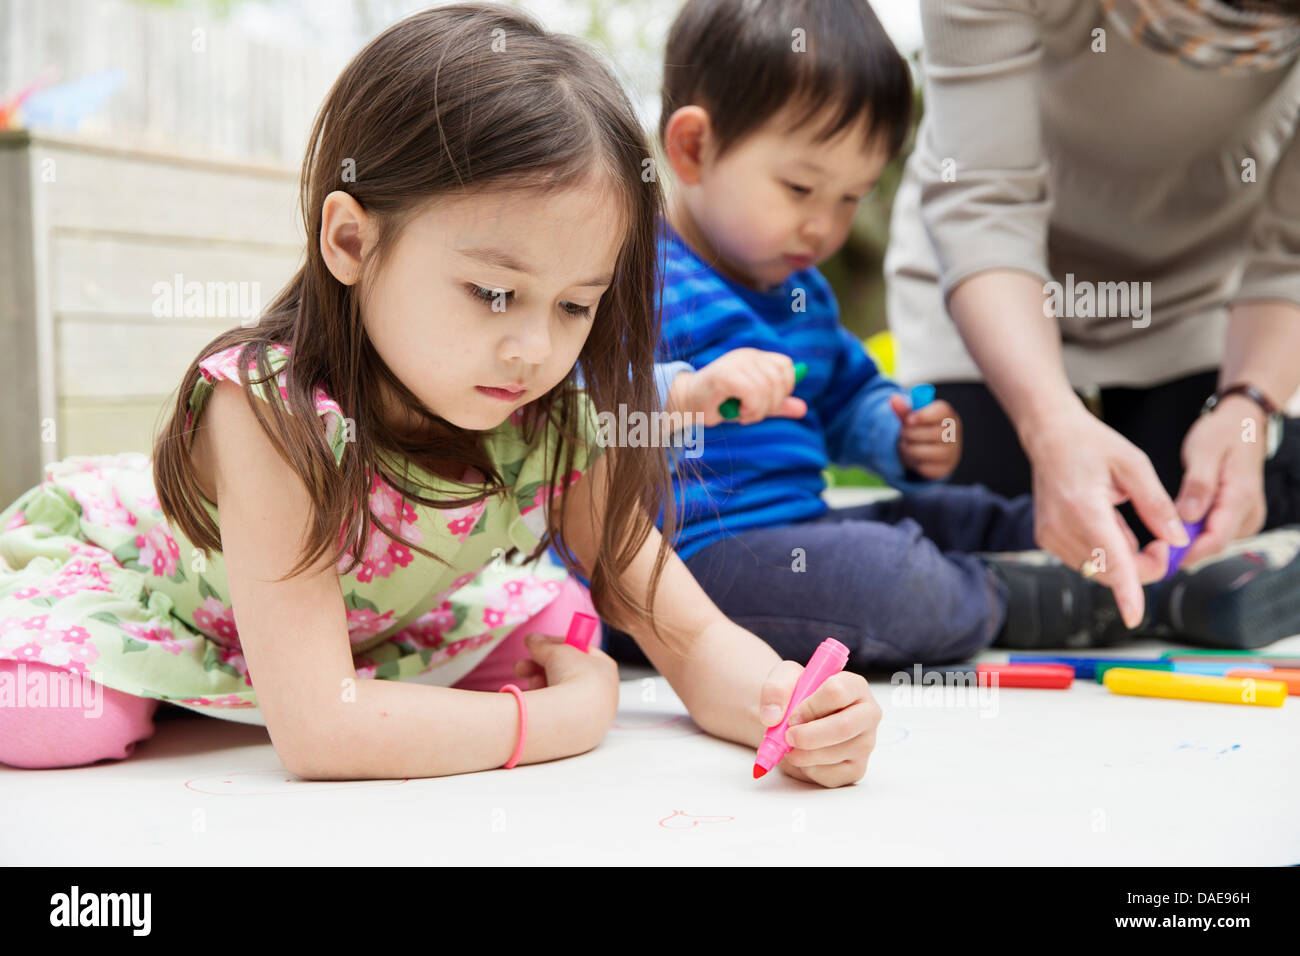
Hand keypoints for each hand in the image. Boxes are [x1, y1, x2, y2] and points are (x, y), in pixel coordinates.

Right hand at [514, 633, 620, 733]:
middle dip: (540, 667)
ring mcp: (592, 716)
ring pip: (559, 695)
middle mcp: (603, 694)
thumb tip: (532, 640)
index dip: (559, 646)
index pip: (581, 653)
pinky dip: (543, 706)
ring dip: (539, 685)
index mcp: (606, 669)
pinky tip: (532, 703)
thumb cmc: (575, 678)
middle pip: (567, 675)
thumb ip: (544, 644)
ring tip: (526, 683)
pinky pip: (557, 715)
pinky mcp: (578, 734)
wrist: (574, 717)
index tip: (541, 645)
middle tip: (521, 666)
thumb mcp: (556, 651)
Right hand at [667, 348, 806, 425]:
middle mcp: (747, 355)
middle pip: (779, 380)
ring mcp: (735, 362)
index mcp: (755, 357)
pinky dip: (751, 409)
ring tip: (745, 415)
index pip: (786, 366)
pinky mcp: (725, 374)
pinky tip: (740, 414)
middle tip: (753, 415)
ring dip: (759, 410)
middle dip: (772, 405)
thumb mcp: (754, 404)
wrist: (687, 405)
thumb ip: (776, 405)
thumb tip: (803, 409)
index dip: (785, 388)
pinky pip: (752, 392)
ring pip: (767, 388)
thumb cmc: (720, 403)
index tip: (768, 403)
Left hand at [758, 661, 880, 787]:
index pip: (836, 692)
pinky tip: (804, 757)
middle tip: (787, 738)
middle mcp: (867, 714)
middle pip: (843, 727)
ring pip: (834, 754)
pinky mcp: (856, 769)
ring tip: (790, 746)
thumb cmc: (796, 697)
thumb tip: (772, 716)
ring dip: (803, 754)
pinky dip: (808, 769)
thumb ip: (775, 690)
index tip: (792, 716)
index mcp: (854, 686)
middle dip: (809, 736)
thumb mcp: (783, 679)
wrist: (795, 721)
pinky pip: (830, 775)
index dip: (809, 706)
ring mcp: (865, 744)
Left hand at [890, 394, 961, 478]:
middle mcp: (954, 434)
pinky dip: (916, 464)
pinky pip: (927, 468)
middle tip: (903, 433)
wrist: (927, 452)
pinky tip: (915, 458)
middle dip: (912, 434)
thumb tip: (893, 399)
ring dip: (911, 449)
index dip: (924, 415)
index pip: (942, 411)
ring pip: (929, 452)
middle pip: (934, 433)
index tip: (908, 420)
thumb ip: (903, 410)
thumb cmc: (920, 429)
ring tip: (906, 445)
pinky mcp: (945, 469)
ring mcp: (952, 453)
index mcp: (948, 416)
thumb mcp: (911, 418)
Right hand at [1022, 403, 1186, 628]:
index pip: (1111, 558)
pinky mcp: (1047, 540)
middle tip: (1162, 541)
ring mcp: (1050, 536)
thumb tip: (1177, 541)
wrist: (1050, 436)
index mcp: (1084, 506)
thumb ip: (1157, 506)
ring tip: (1124, 520)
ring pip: (1099, 570)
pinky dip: (1105, 551)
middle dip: (1143, 567)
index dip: (1126, 591)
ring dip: (1123, 558)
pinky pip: (1086, 561)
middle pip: (1110, 571)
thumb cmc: (1092, 445)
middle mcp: (1061, 526)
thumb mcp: (1134, 465)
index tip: (1134, 616)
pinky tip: (1106, 523)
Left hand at [1174, 395, 1268, 565]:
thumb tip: (1188, 518)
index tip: (1158, 553)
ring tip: (1161, 524)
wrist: (1241, 425)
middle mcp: (1248, 514)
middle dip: (1183, 547)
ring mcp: (1245, 518)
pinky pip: (1214, 532)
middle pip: (1213, 545)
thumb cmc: (1221, 434)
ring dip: (1187, 539)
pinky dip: (1194, 531)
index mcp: (1240, 499)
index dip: (1186, 552)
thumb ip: (1198, 486)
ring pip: (1212, 542)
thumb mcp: (1204, 452)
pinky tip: (1177, 517)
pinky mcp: (1238, 517)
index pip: (1216, 540)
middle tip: (1151, 540)